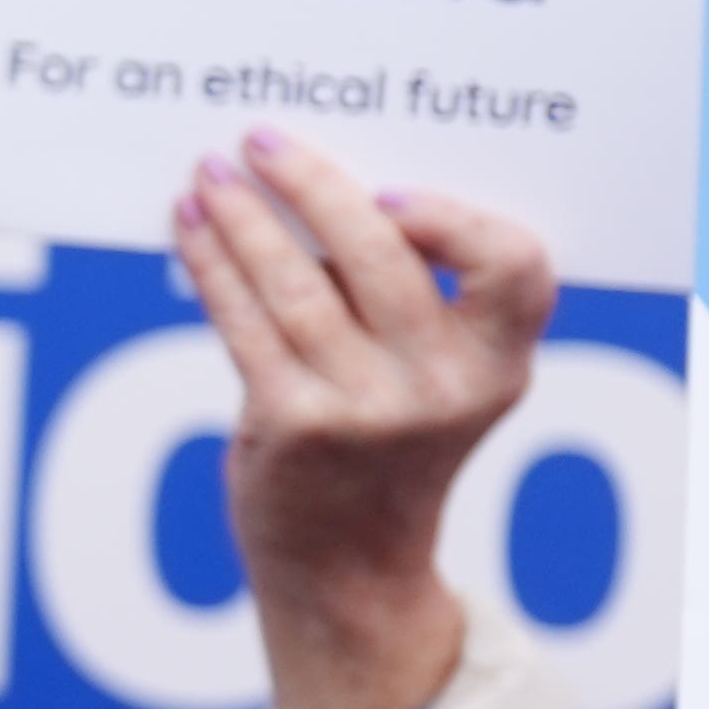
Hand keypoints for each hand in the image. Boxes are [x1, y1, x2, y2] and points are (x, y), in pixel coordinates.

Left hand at [171, 132, 550, 708]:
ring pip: (296, 284)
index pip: (519, 267)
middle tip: (259, 140)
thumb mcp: (433, 382)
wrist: (346, 568)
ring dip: (242, 220)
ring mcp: (370, 410)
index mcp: (499, 363)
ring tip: (206, 175)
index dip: (458, 220)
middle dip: (313, 185)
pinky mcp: (295, 427)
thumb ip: (407, 303)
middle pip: (382, 256)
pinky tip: (188, 228)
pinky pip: (244, 323)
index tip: (391, 189)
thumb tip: (308, 189)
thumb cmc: (382, 447)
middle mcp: (445, 386)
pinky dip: (210, 266)